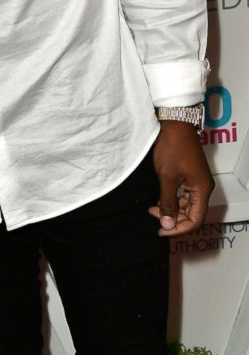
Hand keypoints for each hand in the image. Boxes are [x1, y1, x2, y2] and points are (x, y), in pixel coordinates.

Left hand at [149, 120, 213, 235]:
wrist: (174, 124)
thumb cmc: (172, 148)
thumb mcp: (167, 178)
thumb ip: (167, 202)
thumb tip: (167, 224)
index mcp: (202, 190)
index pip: (195, 220)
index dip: (178, 229)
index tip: (161, 230)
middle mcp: (203, 187)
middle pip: (191, 214)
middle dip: (173, 219)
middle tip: (154, 218)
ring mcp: (197, 181)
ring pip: (186, 204)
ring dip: (171, 209)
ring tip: (152, 209)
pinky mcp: (190, 175)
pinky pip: (183, 194)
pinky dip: (172, 199)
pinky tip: (158, 199)